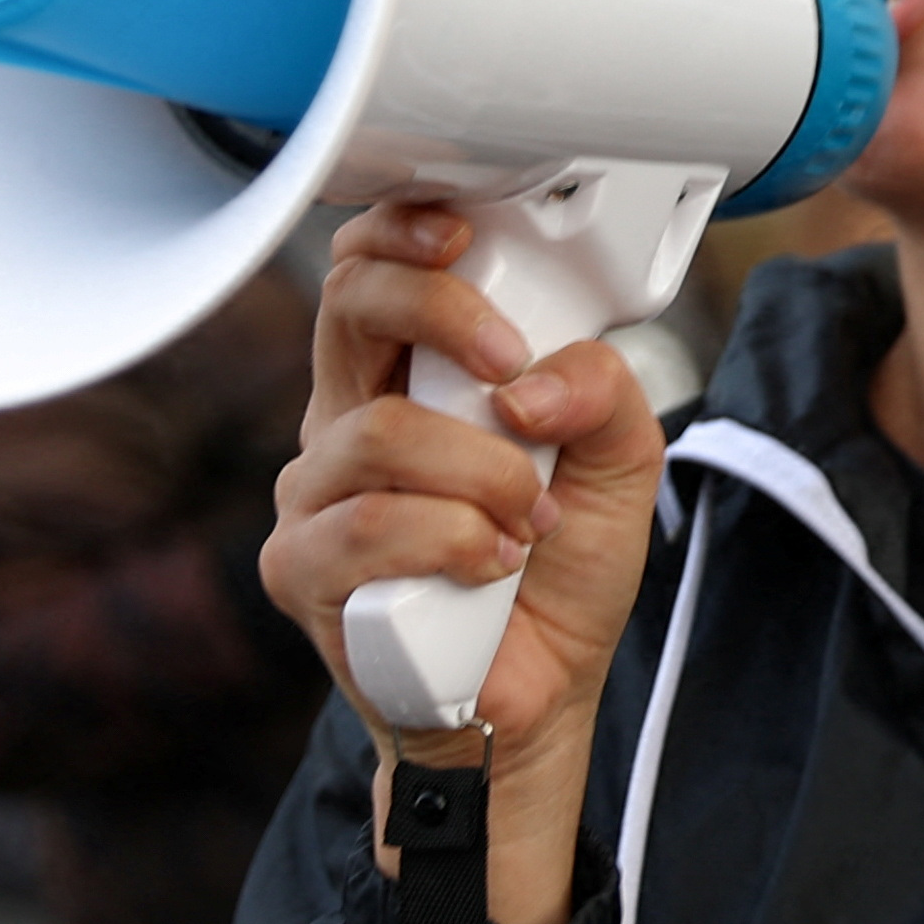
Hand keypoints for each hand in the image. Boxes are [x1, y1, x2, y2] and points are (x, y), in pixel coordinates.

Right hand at [264, 200, 664, 919]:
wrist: (539, 691)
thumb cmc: (560, 571)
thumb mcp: (621, 460)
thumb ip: (602, 389)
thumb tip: (530, 380)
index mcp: (410, 377)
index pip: (371, 269)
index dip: (403, 232)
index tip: (465, 233)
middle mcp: (347, 422)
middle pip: (348, 308)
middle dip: (442, 314)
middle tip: (511, 369)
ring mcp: (316, 496)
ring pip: (375, 431)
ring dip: (478, 471)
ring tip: (527, 518)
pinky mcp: (302, 571)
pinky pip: (361, 527)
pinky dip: (447, 539)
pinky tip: (488, 564)